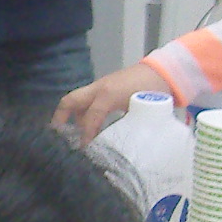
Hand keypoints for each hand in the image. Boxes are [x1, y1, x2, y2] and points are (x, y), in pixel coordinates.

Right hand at [55, 63, 169, 140]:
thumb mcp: (140, 110)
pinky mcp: (105, 88)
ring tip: (71, 135)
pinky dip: (83, 113)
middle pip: (71, 101)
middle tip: (58, 137)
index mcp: (107, 94)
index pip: (90, 117)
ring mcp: (101, 86)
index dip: (85, 134)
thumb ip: (127, 127)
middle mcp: (99, 88)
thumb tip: (115, 147)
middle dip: (61, 118)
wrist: (163, 72)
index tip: (84, 149)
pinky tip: (89, 126)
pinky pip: (88, 100)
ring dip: (72, 117)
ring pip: (78, 101)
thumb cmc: (153, 90)